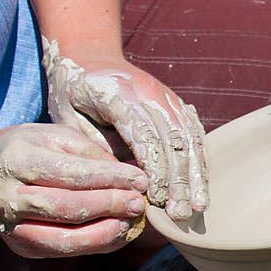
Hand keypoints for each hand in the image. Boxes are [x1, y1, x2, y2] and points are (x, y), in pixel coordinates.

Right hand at [0, 123, 148, 258]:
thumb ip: (89, 154)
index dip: (110, 178)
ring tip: (133, 219)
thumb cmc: (29, 151)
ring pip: (67, 236)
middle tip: (140, 201)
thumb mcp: (54, 139)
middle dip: (110, 205)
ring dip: (107, 231)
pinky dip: (98, 244)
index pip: (71, 173)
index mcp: (15, 160)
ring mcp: (13, 227)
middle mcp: (8, 197)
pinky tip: (119, 232)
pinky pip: (67, 250)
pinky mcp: (24, 248)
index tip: (140, 179)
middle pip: (68, 207)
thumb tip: (130, 175)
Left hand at [42, 38, 207, 220]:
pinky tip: (201, 189)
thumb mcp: (69, 119)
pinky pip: (194, 135)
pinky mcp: (178, 104)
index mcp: (118, 93)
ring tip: (198, 208)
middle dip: (180, 181)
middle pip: (173, 140)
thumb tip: (125, 182)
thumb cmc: (74, 95)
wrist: (90, 56)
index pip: (146, 136)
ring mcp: (167, 96)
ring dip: (196, 177)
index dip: (156, 171)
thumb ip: (96, 148)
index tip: (159, 201)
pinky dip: (199, 164)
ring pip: (189, 139)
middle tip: (180, 214)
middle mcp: (149, 91)